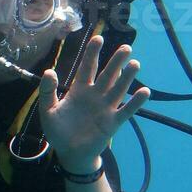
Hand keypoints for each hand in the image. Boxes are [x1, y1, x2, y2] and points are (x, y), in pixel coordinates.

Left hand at [39, 36, 149, 172]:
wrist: (70, 153)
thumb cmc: (58, 131)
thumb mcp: (48, 111)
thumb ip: (47, 92)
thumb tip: (49, 71)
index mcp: (79, 90)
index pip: (87, 67)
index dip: (92, 53)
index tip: (98, 38)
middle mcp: (95, 95)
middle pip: (107, 74)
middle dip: (116, 61)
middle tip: (125, 47)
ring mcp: (105, 108)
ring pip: (118, 89)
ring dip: (127, 77)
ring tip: (135, 64)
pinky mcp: (113, 122)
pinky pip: (126, 110)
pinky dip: (135, 102)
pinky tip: (144, 91)